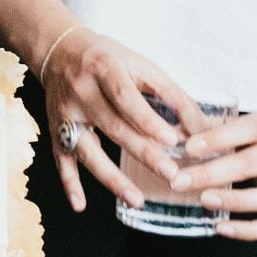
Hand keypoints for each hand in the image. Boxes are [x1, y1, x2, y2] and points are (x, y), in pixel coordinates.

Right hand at [38, 28, 199, 213]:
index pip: (127, 99)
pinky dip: (69, 183)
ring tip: (136, 200)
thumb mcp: (141, 65)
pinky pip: (61, 160)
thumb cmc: (109, 59)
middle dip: (143, 153)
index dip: (148, 121)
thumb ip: (171, 95)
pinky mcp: (55, 130)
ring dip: (111, 178)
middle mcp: (81, 92)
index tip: (172, 140)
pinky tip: (80, 204)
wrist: (60, 51)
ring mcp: (66, 114)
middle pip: (113, 127)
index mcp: (105, 69)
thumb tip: (201, 127)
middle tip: (169, 174)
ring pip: (88, 150)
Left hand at [176, 112, 256, 240]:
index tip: (188, 147)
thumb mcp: (241, 125)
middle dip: (213, 174)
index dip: (217, 138)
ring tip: (204, 201)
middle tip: (180, 181)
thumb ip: (212, 130)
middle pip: (251, 164)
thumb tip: (172, 136)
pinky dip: (249, 230)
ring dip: (234, 201)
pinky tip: (222, 228)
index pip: (246, 129)